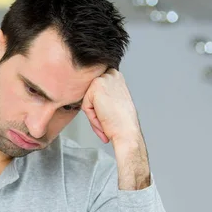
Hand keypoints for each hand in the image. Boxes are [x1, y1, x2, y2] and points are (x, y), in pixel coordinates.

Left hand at [82, 69, 150, 189]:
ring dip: (93, 114)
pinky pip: (83, 103)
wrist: (128, 138)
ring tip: (107, 123)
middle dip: (94, 111)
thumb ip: (101, 96)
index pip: (91, 89)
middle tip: (109, 122)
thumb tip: (87, 93)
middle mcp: (112, 73)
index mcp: (115, 76)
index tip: (109, 119)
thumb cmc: (120, 128)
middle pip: (86, 92)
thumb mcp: (109, 106)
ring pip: (84, 98)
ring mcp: (106, 78)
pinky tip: (104, 122)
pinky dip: (91, 116)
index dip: (96, 108)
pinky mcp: (97, 87)